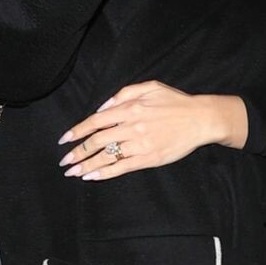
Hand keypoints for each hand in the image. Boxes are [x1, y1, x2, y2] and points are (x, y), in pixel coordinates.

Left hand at [58, 83, 248, 179]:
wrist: (200, 119)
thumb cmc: (176, 102)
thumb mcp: (150, 87)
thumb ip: (124, 94)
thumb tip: (103, 106)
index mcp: (130, 108)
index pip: (96, 121)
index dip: (77, 131)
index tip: (64, 139)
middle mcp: (132, 127)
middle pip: (97, 141)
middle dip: (78, 152)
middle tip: (65, 161)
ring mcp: (140, 144)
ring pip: (107, 156)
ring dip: (87, 166)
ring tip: (73, 172)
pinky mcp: (149, 158)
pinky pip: (122, 167)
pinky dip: (106, 172)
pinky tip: (93, 177)